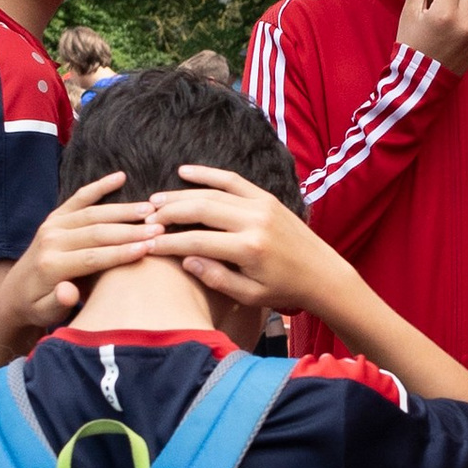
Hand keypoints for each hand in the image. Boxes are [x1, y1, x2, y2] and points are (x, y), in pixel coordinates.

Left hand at [0, 175, 162, 344]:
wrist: (15, 293)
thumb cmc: (38, 307)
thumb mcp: (47, 312)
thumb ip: (59, 301)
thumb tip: (69, 292)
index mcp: (51, 265)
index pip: (93, 257)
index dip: (122, 252)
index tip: (150, 248)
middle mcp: (50, 241)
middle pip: (96, 232)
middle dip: (130, 230)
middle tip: (159, 227)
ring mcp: (52, 225)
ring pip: (93, 213)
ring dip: (123, 210)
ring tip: (150, 209)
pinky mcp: (54, 218)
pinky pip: (79, 198)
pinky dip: (99, 186)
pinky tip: (120, 177)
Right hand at [148, 167, 337, 315]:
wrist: (322, 274)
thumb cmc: (284, 290)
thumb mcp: (249, 295)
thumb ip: (215, 277)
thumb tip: (184, 259)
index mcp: (249, 249)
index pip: (196, 241)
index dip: (167, 243)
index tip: (146, 245)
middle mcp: (254, 221)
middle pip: (200, 209)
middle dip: (169, 213)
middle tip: (145, 218)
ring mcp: (262, 205)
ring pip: (212, 192)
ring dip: (181, 195)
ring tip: (156, 201)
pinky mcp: (267, 198)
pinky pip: (232, 180)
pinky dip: (207, 174)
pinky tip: (184, 172)